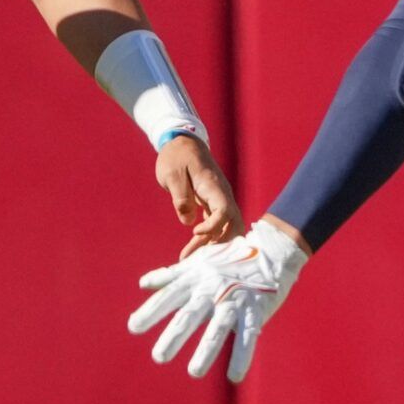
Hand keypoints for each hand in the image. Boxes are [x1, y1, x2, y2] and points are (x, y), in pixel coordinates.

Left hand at [128, 218, 307, 381]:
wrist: (270, 252)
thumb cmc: (228, 258)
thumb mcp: (196, 261)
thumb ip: (170, 275)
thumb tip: (142, 284)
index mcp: (194, 277)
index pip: (168, 296)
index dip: (150, 311)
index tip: (133, 327)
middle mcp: (211, 289)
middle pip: (189, 315)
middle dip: (174, 336)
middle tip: (159, 357)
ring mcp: (233, 300)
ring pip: (217, 329)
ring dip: (205, 352)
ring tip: (193, 372)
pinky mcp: (255, 311)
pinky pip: (247, 337)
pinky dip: (241, 356)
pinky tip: (233, 376)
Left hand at [156, 133, 240, 254]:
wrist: (182, 143)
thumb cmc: (176, 156)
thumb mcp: (171, 173)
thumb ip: (180, 196)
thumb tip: (188, 222)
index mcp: (214, 186)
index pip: (224, 211)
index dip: (214, 226)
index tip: (195, 232)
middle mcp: (222, 196)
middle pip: (232, 226)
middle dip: (219, 244)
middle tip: (199, 259)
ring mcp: (219, 201)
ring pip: (224, 229)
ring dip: (210, 245)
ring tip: (190, 260)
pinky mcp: (213, 205)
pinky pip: (215, 226)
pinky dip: (206, 239)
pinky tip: (193, 251)